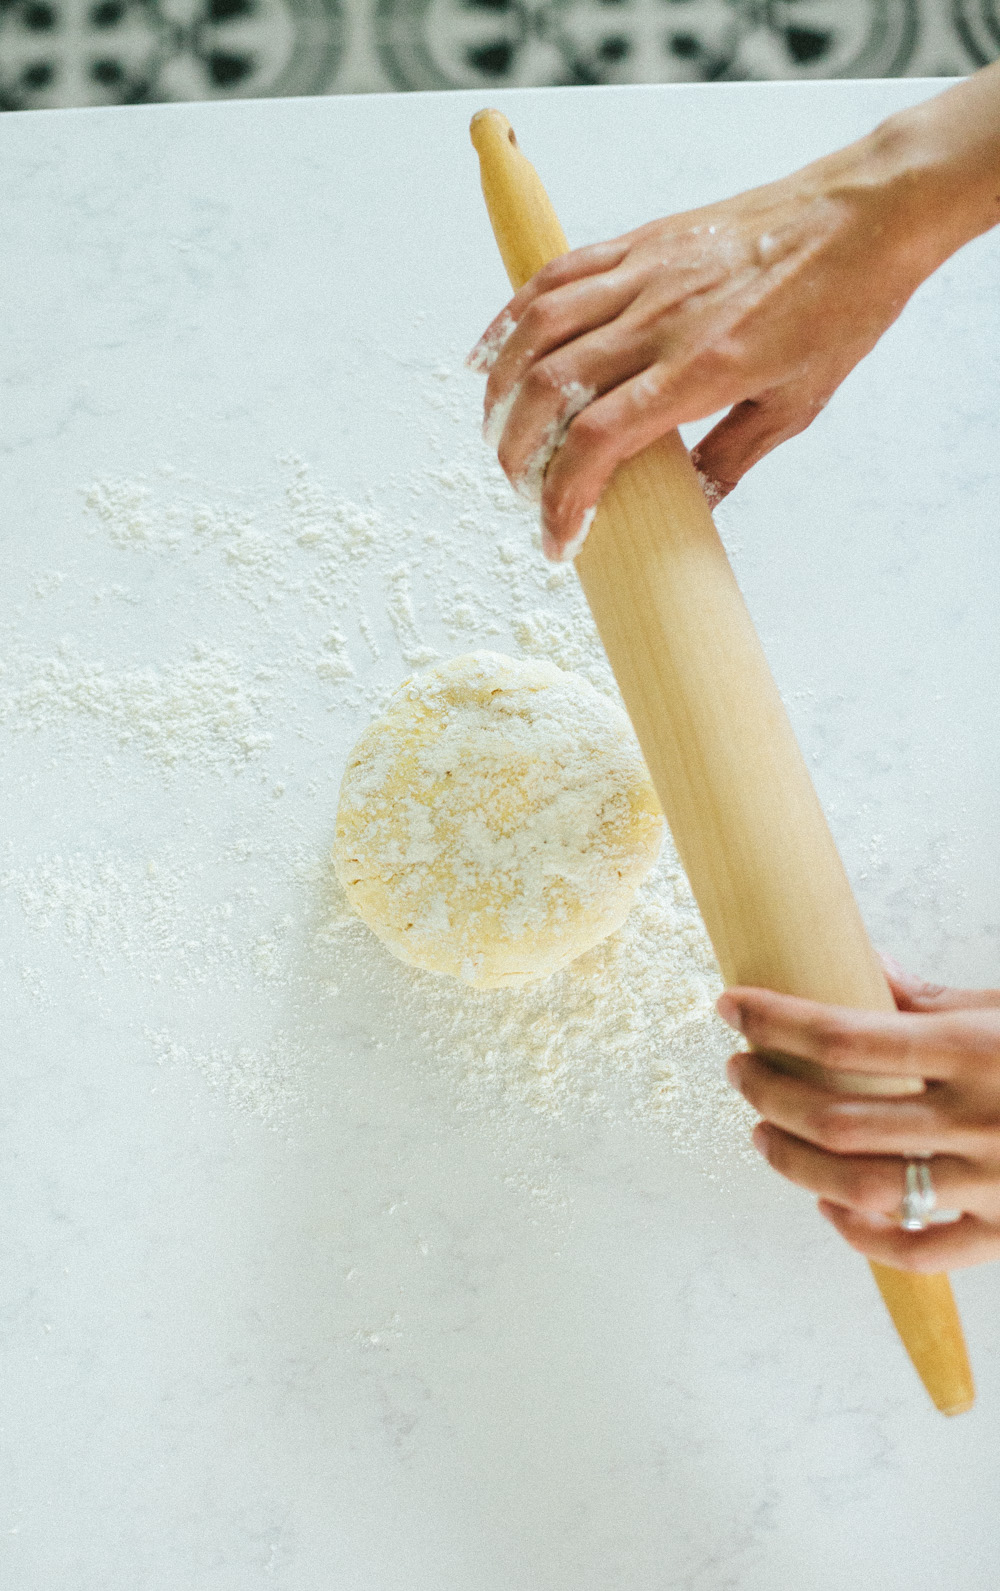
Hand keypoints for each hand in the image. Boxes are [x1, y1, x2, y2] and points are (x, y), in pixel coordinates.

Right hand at [468, 66, 999, 559]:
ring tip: (495, 434)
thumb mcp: (797, 405)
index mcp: (702, 369)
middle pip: (551, 390)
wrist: (865, 214)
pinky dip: (509, 320)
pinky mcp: (639, 242)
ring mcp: (644, 275)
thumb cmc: (842, 306)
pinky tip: (491, 356)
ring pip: (537, 332)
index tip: (558, 539)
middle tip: (520, 490)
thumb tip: (690, 502)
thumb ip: (732, 456)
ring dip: (501, 391)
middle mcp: (660, 320)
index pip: (599, 440)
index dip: (563, 498)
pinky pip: (553, 278)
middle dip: (517, 452)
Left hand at [717, 958, 999, 1271]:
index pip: (844, 1036)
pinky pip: (919, 1252)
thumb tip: (857, 966)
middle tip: (739, 1068)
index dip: (774, 1020)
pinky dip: (862, 1234)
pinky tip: (829, 1205)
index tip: (730, 1005)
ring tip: (762, 1134)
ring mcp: (991, 1184)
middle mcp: (979, 1121)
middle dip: (769, 1091)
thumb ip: (929, 999)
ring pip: (861, 1188)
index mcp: (975, 1050)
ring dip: (794, 1163)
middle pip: (838, 1116)